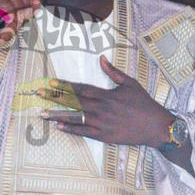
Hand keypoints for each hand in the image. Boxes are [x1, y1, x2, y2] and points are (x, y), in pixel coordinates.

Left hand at [46, 57, 172, 146]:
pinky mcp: (104, 136)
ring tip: (42, 113)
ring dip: (57, 115)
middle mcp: (101, 108)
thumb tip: (101, 58)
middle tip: (39, 94)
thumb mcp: (130, 84)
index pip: (81, 89)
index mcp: (106, 95)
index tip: (51, 82)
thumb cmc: (144, 104)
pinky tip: (59, 127)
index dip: (65, 85)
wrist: (155, 126)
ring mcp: (101, 123)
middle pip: (73, 102)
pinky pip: (84, 132)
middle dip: (55, 97)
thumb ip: (114, 72)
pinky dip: (71, 129)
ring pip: (75, 118)